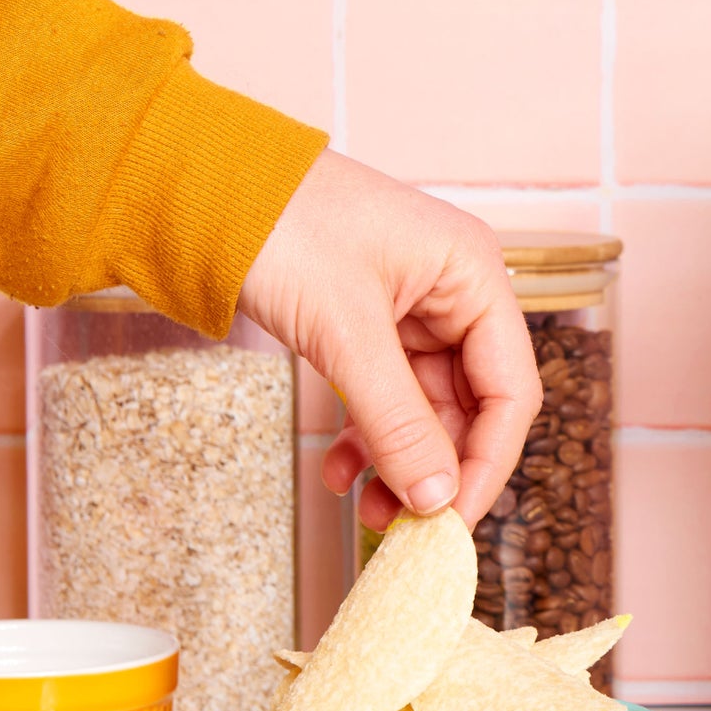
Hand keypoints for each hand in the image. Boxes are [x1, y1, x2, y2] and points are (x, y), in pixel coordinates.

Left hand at [237, 150, 538, 529]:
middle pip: (473, 404)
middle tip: (403, 525)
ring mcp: (414, 308)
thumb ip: (398, 420)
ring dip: (401, 461)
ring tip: (365, 507)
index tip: (451, 520)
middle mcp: (455, 292)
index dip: (488, 461)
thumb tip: (436, 498)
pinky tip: (341, 469)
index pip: (511, 389)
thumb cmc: (284, 227)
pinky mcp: (371, 323)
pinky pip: (387, 396)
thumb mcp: (346, 332)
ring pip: (428, 407)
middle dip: (438, 468)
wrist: (199, 184)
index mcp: (475, 275)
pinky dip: (369, 437)